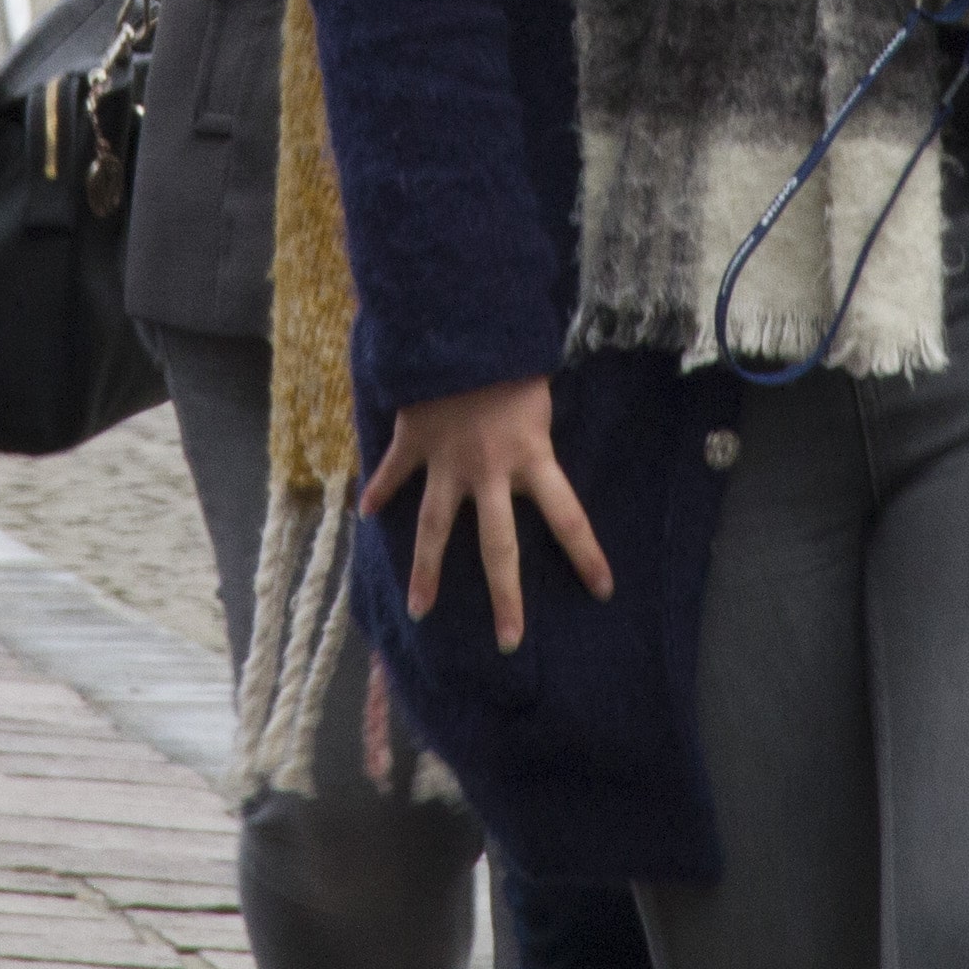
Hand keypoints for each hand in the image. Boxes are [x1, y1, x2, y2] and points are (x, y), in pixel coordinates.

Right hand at [358, 375, 613, 651]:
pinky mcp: (413, 441)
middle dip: (505, 598)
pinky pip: (392, 472)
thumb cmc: (512, 352)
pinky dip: (378, 490)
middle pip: (499, 548)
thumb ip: (537, 426)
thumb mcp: (540, 393)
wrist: (461, 326)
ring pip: (435, 529)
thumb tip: (539, 435)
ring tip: (420, 608)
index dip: (587, 556)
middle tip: (509, 642)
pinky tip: (366, 512)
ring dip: (426, 570)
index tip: (603, 591)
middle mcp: (490, 472)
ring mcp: (447, 462)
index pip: (569, 518)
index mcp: (532, 458)